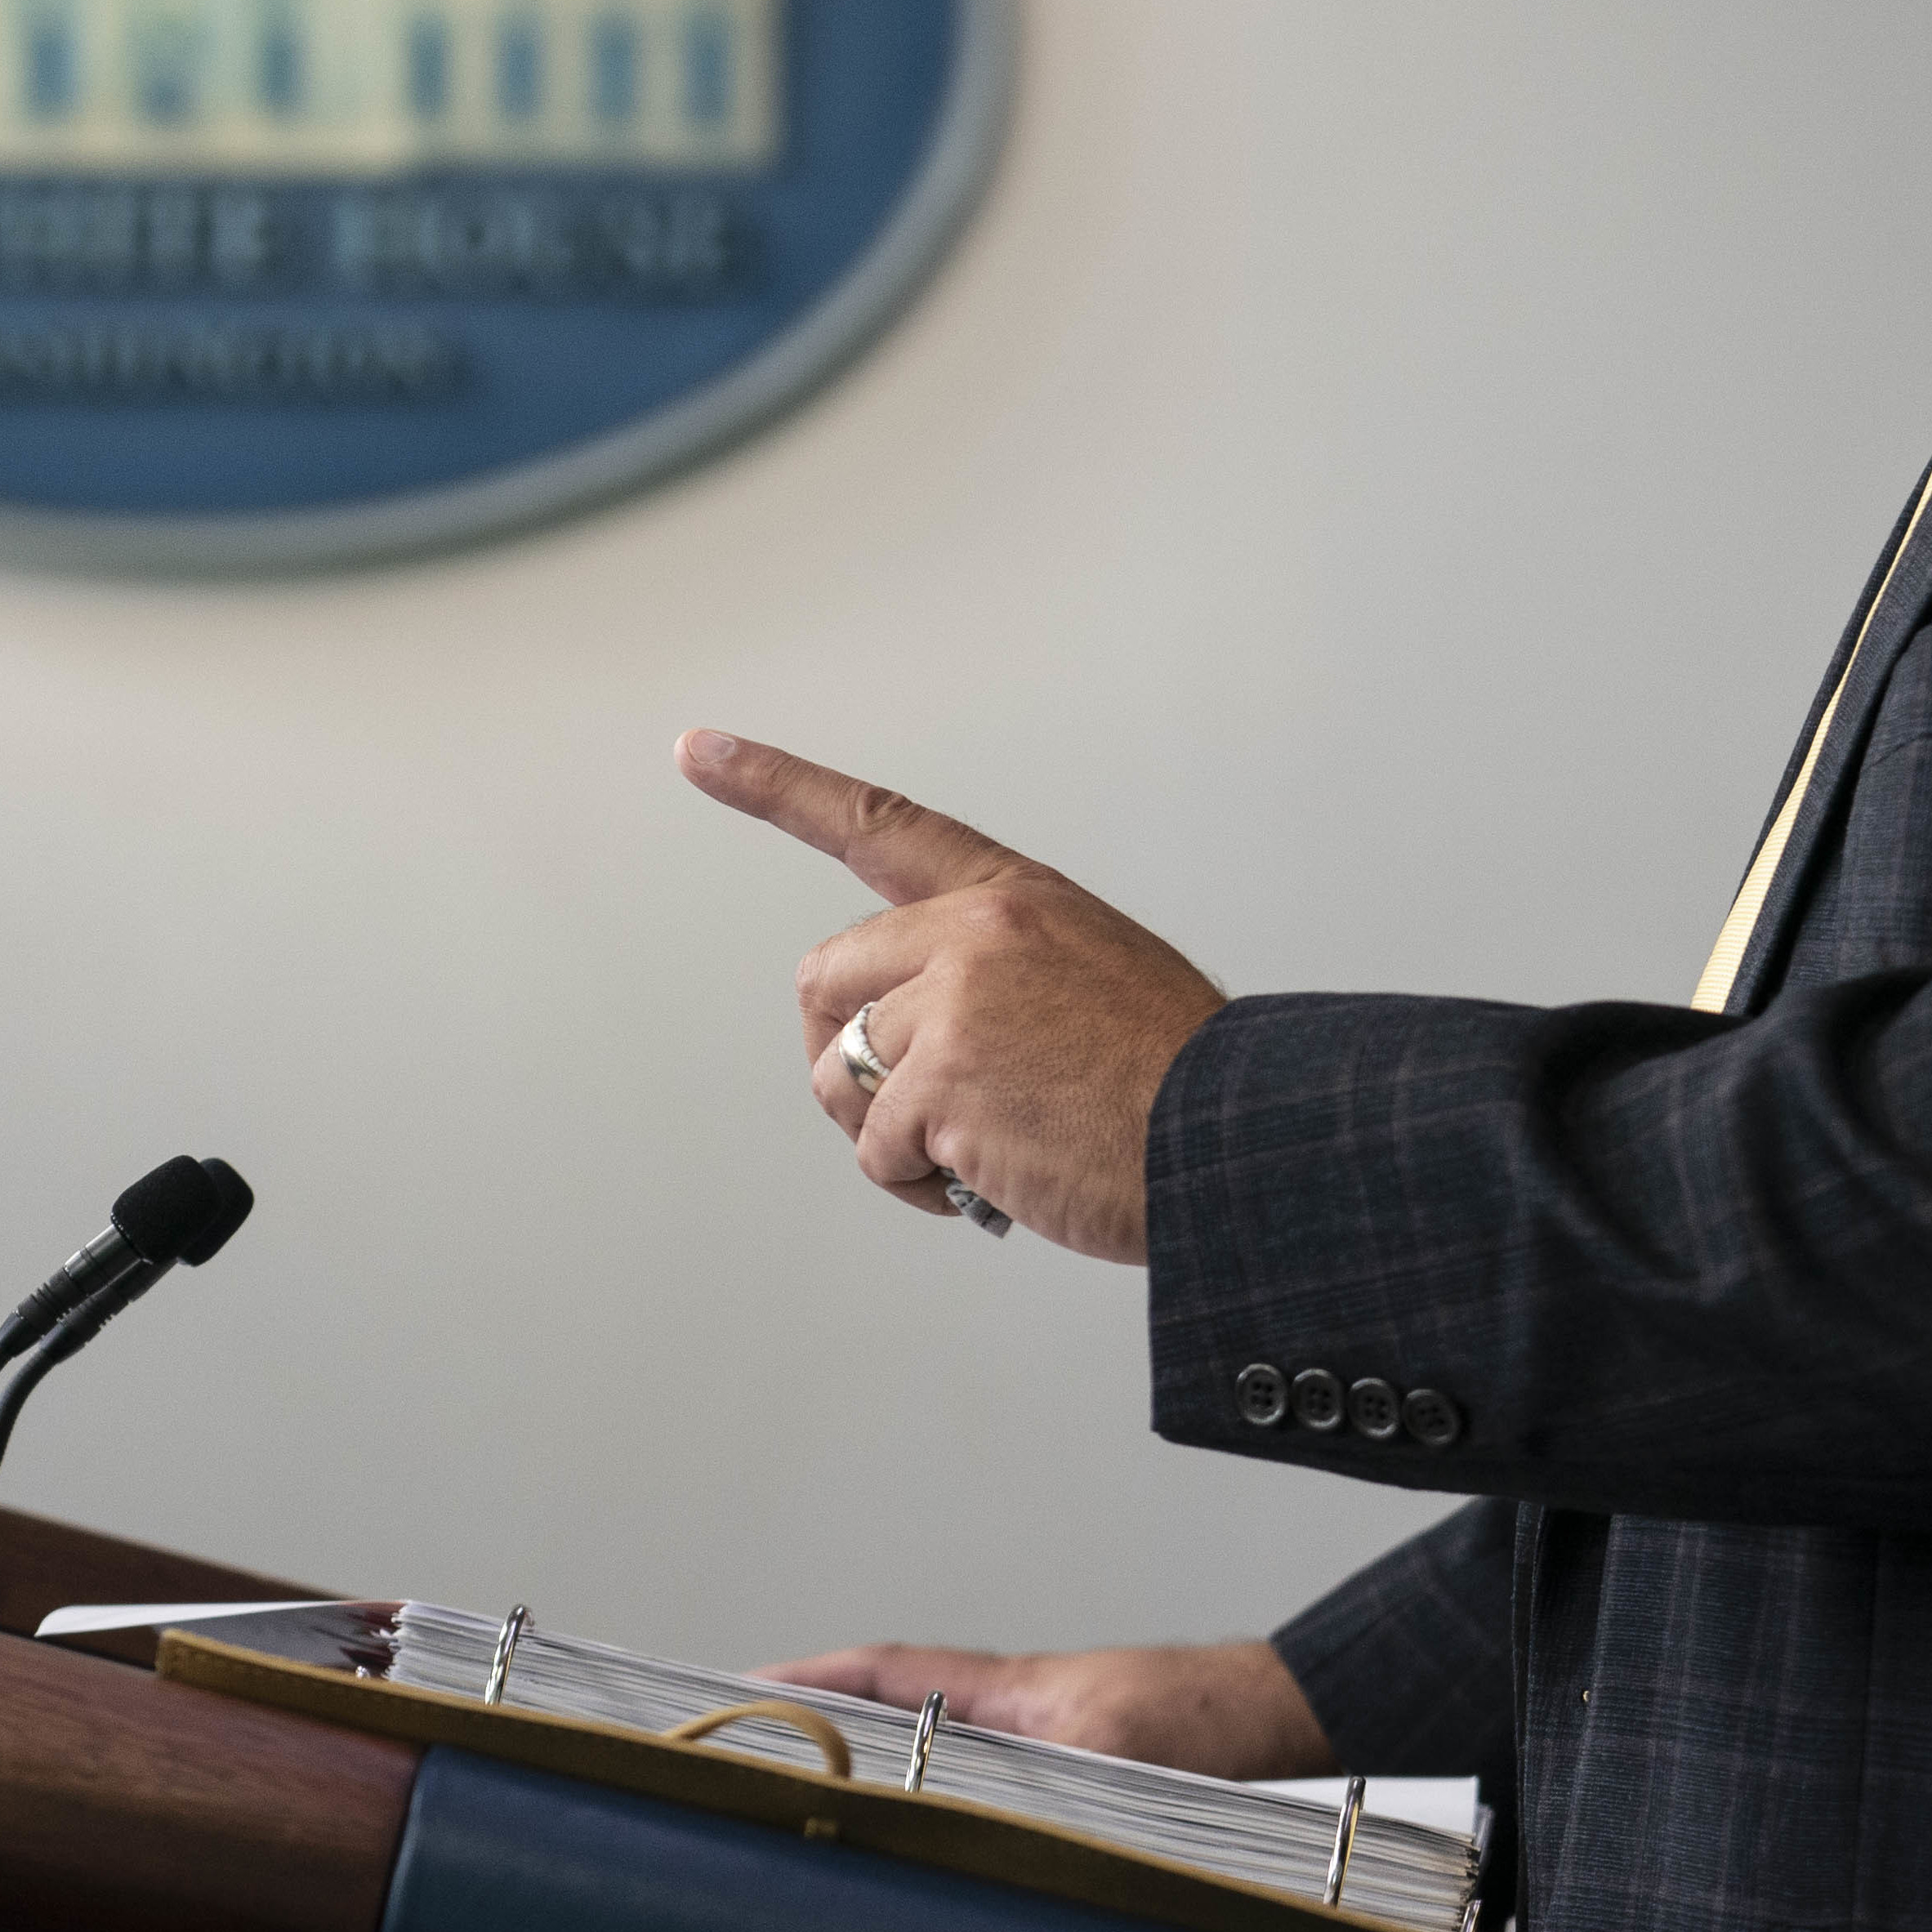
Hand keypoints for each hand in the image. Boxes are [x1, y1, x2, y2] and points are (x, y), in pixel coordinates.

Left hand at [679, 730, 1227, 1264]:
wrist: (1234, 1137)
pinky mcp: (942, 1082)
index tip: (697, 747)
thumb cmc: (1172, 1081)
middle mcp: (974, 931)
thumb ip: (993, 976)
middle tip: (902, 1112)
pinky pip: (876, 1148)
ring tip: (974, 1153)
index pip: (878, 824)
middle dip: (842, 1055)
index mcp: (1013, 897)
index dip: (775, 784)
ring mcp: (953, 1003)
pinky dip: (917, 1184)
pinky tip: (989, 1182)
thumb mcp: (1090, 977)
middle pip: (824, 983)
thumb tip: (899, 1047)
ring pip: (841, 1077)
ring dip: (888, 1135)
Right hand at [751, 1637, 1334, 1780]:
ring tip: (810, 1802)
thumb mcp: (1099, 1748)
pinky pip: (971, 1792)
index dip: (806, 1677)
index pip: (881, 1671)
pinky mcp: (1059, 1783)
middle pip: (887, 1714)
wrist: (1272, 1720)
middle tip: (749, 1754)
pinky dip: (929, 1806)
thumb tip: (966, 1803)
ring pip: (926, 1759)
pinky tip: (912, 1840)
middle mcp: (1006, 1712)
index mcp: (1002, 1688)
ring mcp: (1029, 1746)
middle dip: (817, 1725)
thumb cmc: (1199, 1720)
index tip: (739, 1688)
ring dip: (872, 1771)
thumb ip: (1030, 1777)